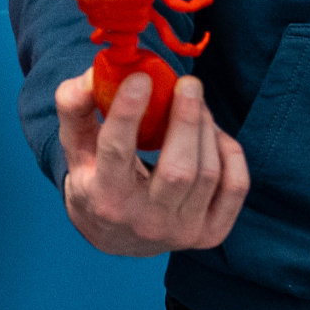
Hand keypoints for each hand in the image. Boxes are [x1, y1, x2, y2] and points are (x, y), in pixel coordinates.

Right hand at [58, 71, 248, 256]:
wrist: (116, 235)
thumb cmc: (95, 178)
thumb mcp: (75, 145)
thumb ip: (74, 106)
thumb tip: (94, 73)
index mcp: (105, 198)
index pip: (117, 152)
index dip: (128, 113)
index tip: (141, 78)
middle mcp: (145, 221)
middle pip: (178, 170)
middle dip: (186, 120)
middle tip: (188, 83)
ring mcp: (182, 231)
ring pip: (207, 173)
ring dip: (206, 128)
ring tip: (195, 103)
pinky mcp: (210, 234)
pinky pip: (235, 186)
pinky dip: (230, 152)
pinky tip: (214, 133)